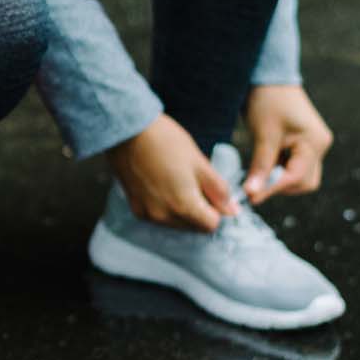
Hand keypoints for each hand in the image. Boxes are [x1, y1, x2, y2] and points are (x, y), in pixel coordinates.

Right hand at [108, 114, 236, 231]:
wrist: (128, 131)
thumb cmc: (166, 141)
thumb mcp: (199, 163)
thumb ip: (218, 191)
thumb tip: (232, 211)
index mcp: (184, 206)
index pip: (211, 226)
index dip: (217, 210)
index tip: (212, 192)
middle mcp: (164, 217)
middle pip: (193, 227)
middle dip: (200, 210)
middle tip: (194, 182)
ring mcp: (147, 214)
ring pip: (176, 223)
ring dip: (182, 209)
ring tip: (176, 180)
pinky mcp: (135, 208)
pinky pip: (158, 216)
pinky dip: (164, 206)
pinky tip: (161, 184)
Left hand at [244, 84, 332, 204]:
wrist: (269, 75)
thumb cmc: (267, 100)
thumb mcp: (263, 135)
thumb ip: (260, 167)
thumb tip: (251, 194)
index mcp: (314, 142)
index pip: (296, 177)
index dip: (273, 189)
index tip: (250, 197)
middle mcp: (320, 145)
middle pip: (304, 182)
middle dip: (281, 187)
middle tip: (255, 184)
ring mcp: (313, 145)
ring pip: (299, 177)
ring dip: (279, 179)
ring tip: (257, 171)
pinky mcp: (304, 144)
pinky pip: (294, 166)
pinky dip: (278, 170)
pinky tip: (262, 163)